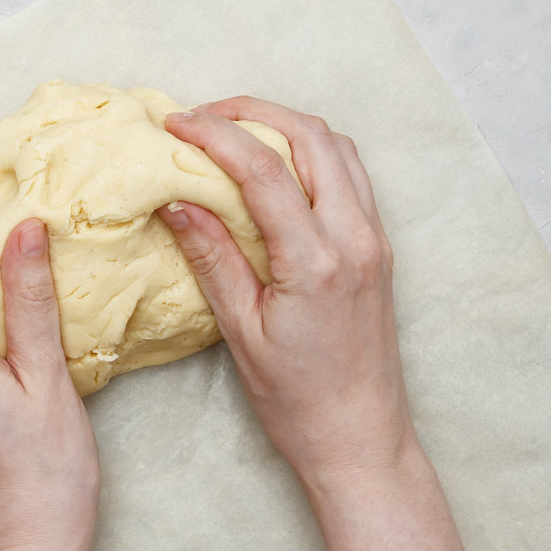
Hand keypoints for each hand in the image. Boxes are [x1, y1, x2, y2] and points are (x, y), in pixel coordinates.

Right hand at [161, 96, 504, 550]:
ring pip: (336, 147)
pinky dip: (309, 150)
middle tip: (202, 115)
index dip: (214, 135)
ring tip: (232, 130)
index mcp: (316, 261)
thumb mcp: (239, 332)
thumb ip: (212, 258)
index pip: (263, 170)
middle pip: (310, 136)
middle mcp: (354, 239)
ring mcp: (373, 239)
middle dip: (252, 112)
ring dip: (284, 124)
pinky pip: (349, 173)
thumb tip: (176, 200)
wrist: (360, 438)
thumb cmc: (295, 398)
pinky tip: (272, 164)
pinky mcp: (377, 247)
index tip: (173, 124)